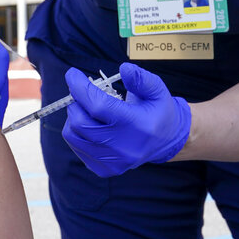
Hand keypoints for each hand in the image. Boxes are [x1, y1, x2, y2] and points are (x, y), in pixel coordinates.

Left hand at [62, 62, 190, 177]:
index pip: (98, 106)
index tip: (72, 73)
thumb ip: (141, 79)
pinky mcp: (104, 169)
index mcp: (137, 126)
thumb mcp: (157, 90)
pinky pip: (77, 147)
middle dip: (75, 101)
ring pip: (73, 135)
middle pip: (81, 122)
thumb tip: (124, 69)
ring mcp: (113, 161)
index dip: (80, 88)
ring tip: (85, 107)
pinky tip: (90, 123)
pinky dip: (76, 131)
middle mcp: (123, 148)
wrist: (165, 141)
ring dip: (73, 116)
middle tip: (82, 92)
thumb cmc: (157, 111)